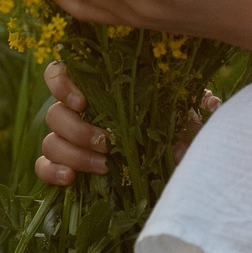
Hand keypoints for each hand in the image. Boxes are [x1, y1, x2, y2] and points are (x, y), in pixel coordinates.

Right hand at [33, 62, 221, 186]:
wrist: (170, 168)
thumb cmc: (174, 133)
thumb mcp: (184, 117)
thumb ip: (192, 106)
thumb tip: (208, 102)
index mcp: (98, 90)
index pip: (61, 73)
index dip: (62, 83)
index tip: (83, 101)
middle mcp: (78, 113)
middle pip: (54, 113)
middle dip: (77, 129)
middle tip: (106, 142)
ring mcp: (69, 141)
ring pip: (49, 141)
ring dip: (72, 153)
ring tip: (103, 165)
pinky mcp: (65, 167)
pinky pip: (43, 166)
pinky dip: (52, 172)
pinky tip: (72, 179)